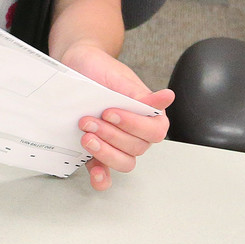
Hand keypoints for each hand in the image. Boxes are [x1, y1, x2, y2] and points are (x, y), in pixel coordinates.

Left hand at [59, 42, 173, 190]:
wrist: (77, 66)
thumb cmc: (100, 70)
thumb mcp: (118, 77)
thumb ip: (139, 93)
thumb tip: (167, 97)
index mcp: (148, 114)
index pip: (154, 131)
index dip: (133, 125)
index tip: (110, 112)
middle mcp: (135, 132)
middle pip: (136, 148)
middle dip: (111, 136)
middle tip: (88, 121)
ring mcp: (116, 143)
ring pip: (124, 162)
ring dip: (105, 154)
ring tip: (86, 137)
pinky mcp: (97, 150)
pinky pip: (105, 171)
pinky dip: (102, 177)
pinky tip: (96, 174)